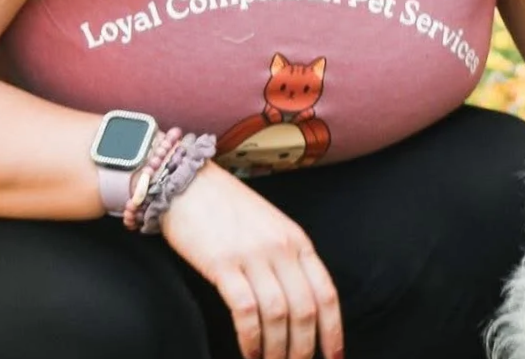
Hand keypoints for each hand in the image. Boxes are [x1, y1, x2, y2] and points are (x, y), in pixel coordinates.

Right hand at [161, 161, 342, 358]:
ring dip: (277, 350)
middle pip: (305, 309)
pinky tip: (248, 354)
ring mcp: (253, 254)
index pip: (325, 292)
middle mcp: (281, 247)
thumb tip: (299, 306)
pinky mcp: (223, 263)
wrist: (190, 183)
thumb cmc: (229, 210)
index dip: (333, 330)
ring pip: (278, 314)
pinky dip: (250, 339)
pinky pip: (246, 310)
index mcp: (298, 240)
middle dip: (304, 348)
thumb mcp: (271, 229)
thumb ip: (287, 260)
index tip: (334, 356)